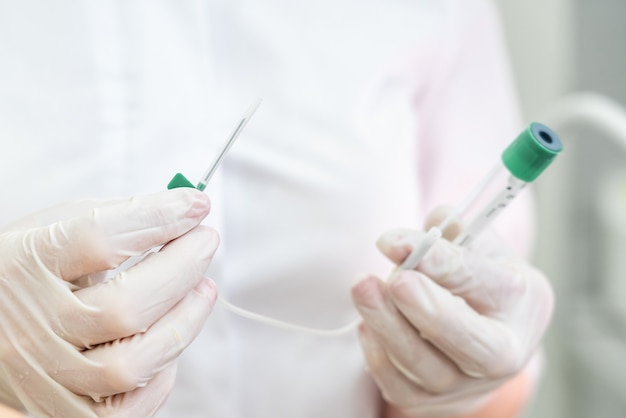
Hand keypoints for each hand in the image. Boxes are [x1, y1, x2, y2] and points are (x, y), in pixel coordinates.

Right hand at [0, 189, 218, 416]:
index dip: (157, 218)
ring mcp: (48, 375)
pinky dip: (160, 377)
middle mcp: (32, 327)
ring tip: (203, 289)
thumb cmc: (28, 272)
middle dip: (182, 269)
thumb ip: (115, 218)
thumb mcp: (51, 230)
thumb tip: (186, 211)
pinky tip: (167, 341)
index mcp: (23, 267)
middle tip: (206, 241)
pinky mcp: (65, 410)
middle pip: (124, 307)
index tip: (196, 205)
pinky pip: (126, 410)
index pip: (98, 239)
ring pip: (130, 365)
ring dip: (183, 322)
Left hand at [351, 209, 552, 416]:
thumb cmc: (481, 281)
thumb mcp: (481, 247)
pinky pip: (399, 388)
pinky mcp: (435, 405)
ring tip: (363, 287)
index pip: (478, 280)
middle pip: (465, 339)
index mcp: (521, 301)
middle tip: (392, 279)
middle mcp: (503, 354)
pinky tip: (367, 324)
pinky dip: (378, 355)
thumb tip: (434, 222)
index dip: (435, 260)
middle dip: (424, 308)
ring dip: (387, 325)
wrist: (490, 335)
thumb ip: (457, 231)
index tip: (393, 242)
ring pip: (423, 366)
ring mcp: (468, 387)